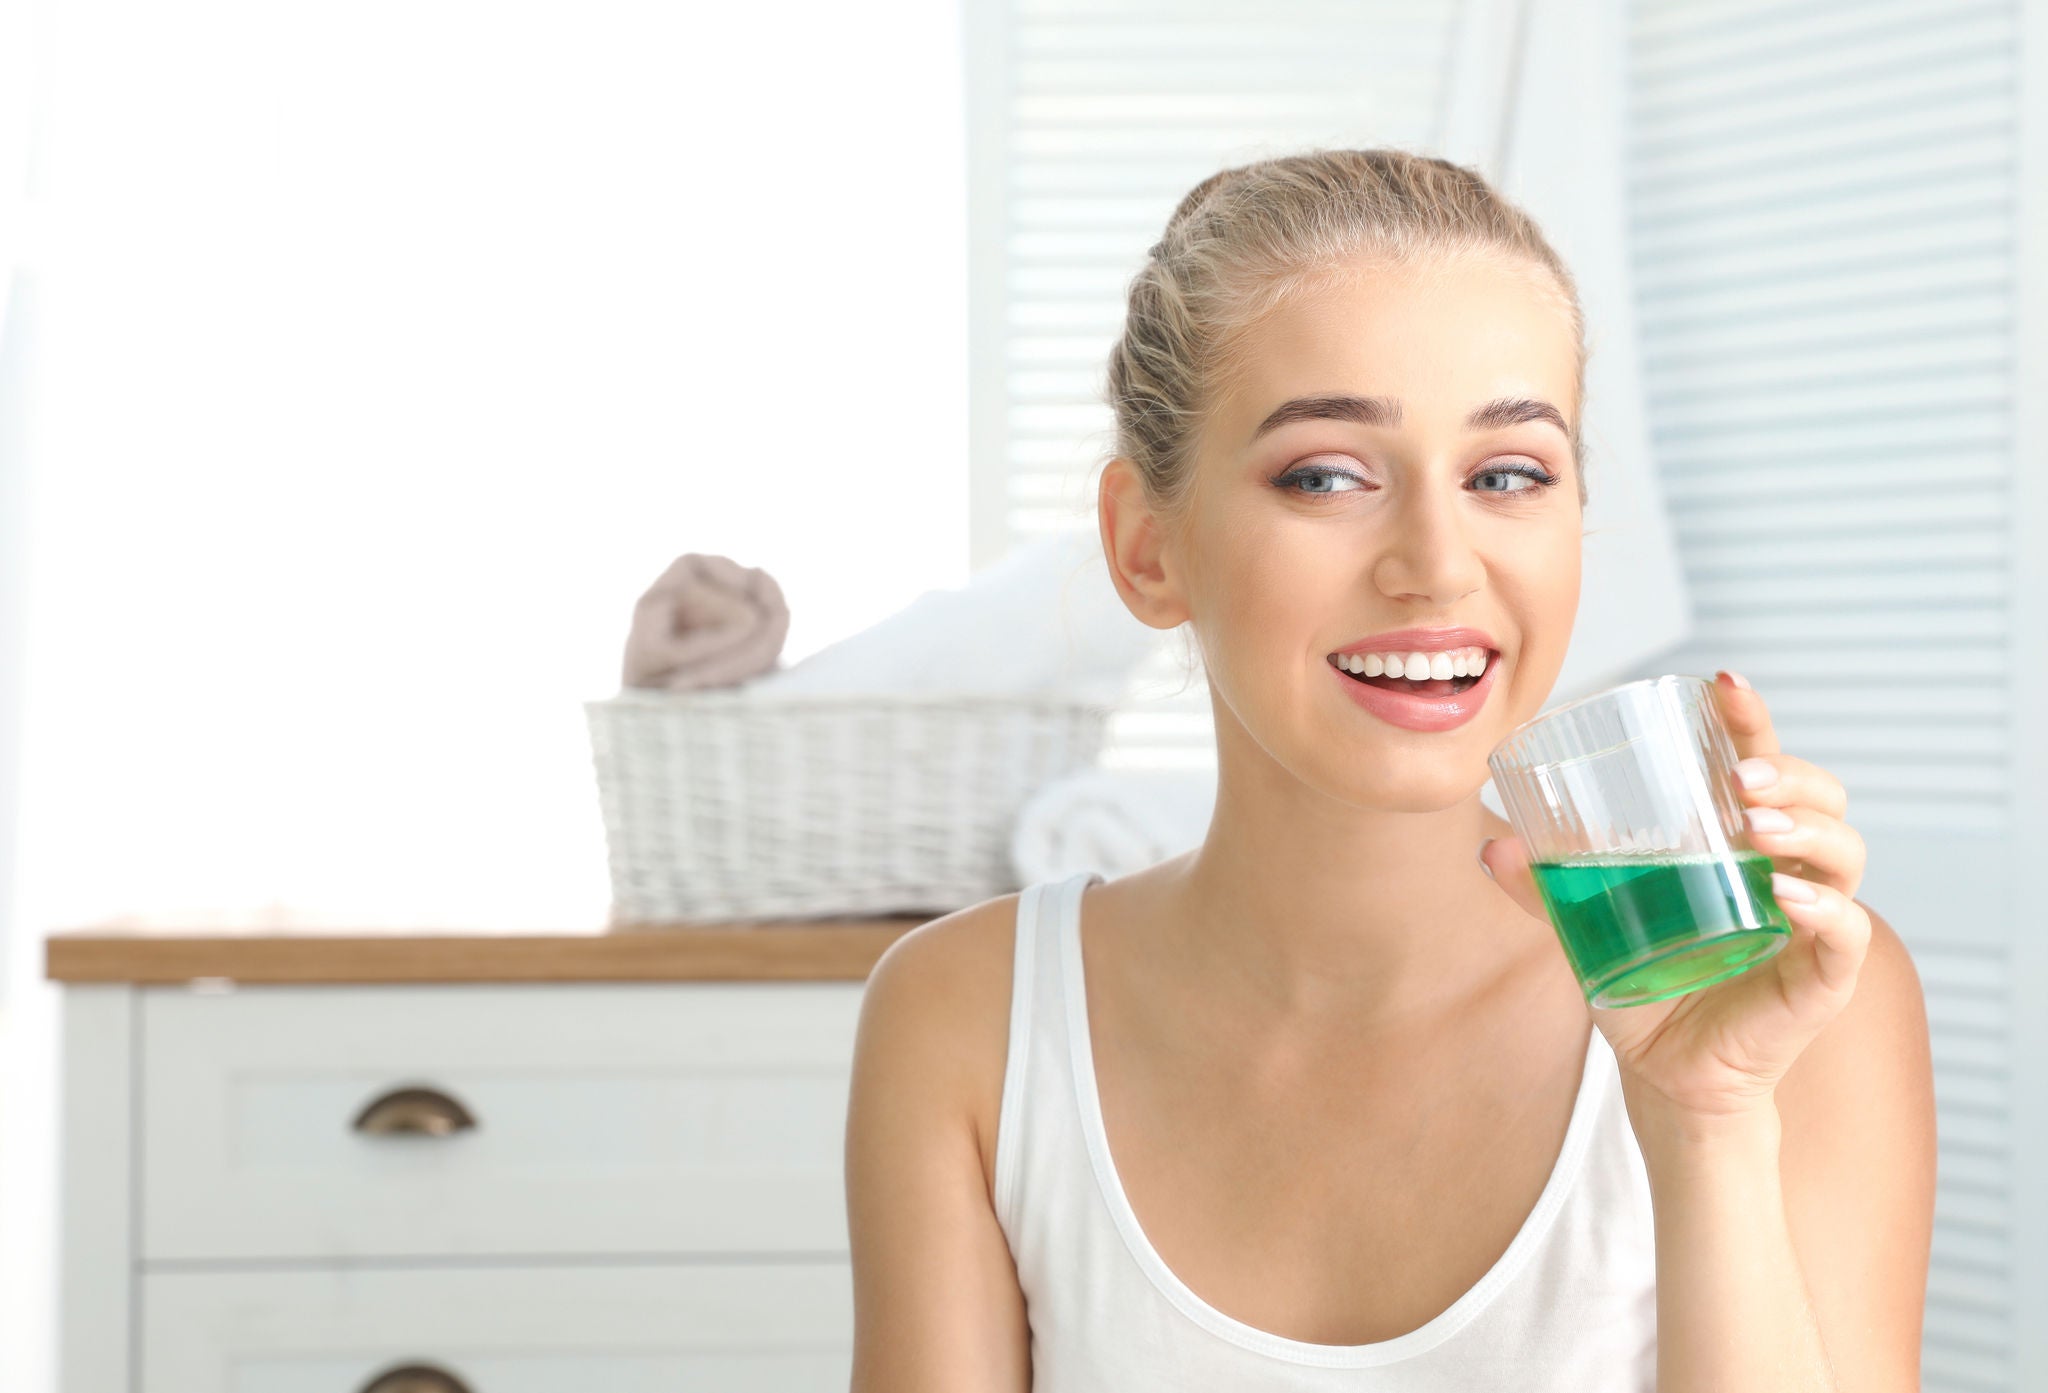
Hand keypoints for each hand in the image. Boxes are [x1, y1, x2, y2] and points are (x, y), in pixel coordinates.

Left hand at [1480, 670, 1872, 1120]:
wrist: (1666, 1074)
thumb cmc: (1644, 984)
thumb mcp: (1589, 925)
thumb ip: (1547, 885)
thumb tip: (1490, 845)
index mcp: (1740, 842)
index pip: (1762, 764)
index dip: (1751, 719)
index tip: (1722, 682)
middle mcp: (1790, 869)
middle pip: (1822, 796)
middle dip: (1787, 772)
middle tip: (1737, 777)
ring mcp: (1814, 921)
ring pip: (1844, 852)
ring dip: (1806, 827)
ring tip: (1754, 825)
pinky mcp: (1825, 977)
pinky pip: (1847, 931)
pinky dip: (1825, 908)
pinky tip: (1786, 894)